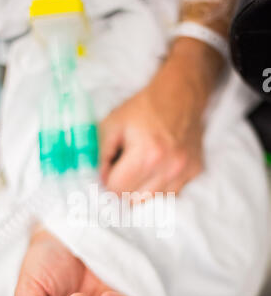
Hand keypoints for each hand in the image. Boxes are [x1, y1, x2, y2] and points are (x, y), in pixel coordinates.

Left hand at [100, 38, 222, 195]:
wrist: (180, 95)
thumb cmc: (143, 109)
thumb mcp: (112, 124)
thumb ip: (100, 155)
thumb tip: (101, 180)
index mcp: (147, 155)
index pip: (118, 189)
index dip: (109, 180)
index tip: (111, 169)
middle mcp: (169, 167)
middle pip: (134, 200)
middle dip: (125, 187)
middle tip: (125, 168)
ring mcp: (184, 172)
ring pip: (153, 200)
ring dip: (142, 189)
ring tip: (141, 167)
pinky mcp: (195, 172)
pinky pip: (171, 193)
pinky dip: (160, 186)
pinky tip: (158, 167)